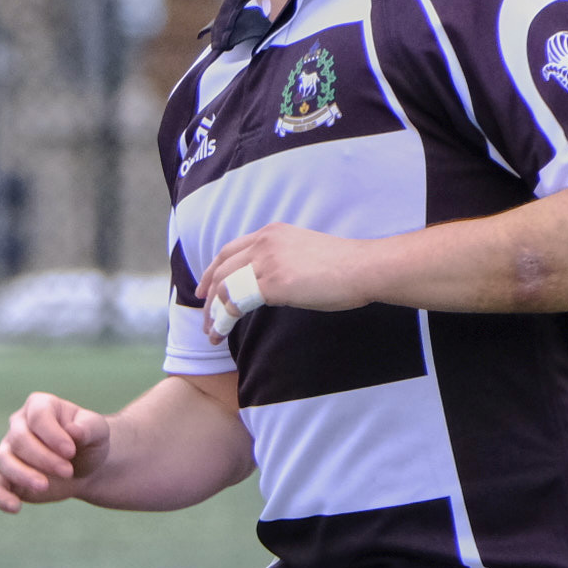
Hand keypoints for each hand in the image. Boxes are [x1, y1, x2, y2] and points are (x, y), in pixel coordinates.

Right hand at [0, 391, 111, 511]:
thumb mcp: (98, 431)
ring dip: (22, 474)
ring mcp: (9, 452)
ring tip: (44, 486)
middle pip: (19, 439)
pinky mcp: (6, 478)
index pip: (38, 416)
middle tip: (68, 471)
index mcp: (40, 406)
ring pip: (3, 460)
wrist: (85, 468)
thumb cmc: (88, 443)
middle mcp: (18, 426)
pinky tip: (15, 508)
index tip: (71, 452)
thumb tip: (74, 431)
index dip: (52, 434)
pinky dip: (0, 497)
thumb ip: (89, 428)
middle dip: (43, 457)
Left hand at [193, 223, 379, 336]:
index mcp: (271, 233)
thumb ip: (280, 263)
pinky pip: (235, 303)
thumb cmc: (344, 267)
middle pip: (221, 269)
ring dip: (213, 313)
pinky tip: (222, 333)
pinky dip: (223, 320)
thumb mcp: (303, 255)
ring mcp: (266, 261)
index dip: (213, 271)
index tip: (205, 289)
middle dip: (207, 295)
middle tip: (203, 317)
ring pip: (224, 287)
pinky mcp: (272, 283)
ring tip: (211, 333)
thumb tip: (268, 286)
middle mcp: (264, 243)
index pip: (230, 251)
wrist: (364, 268)